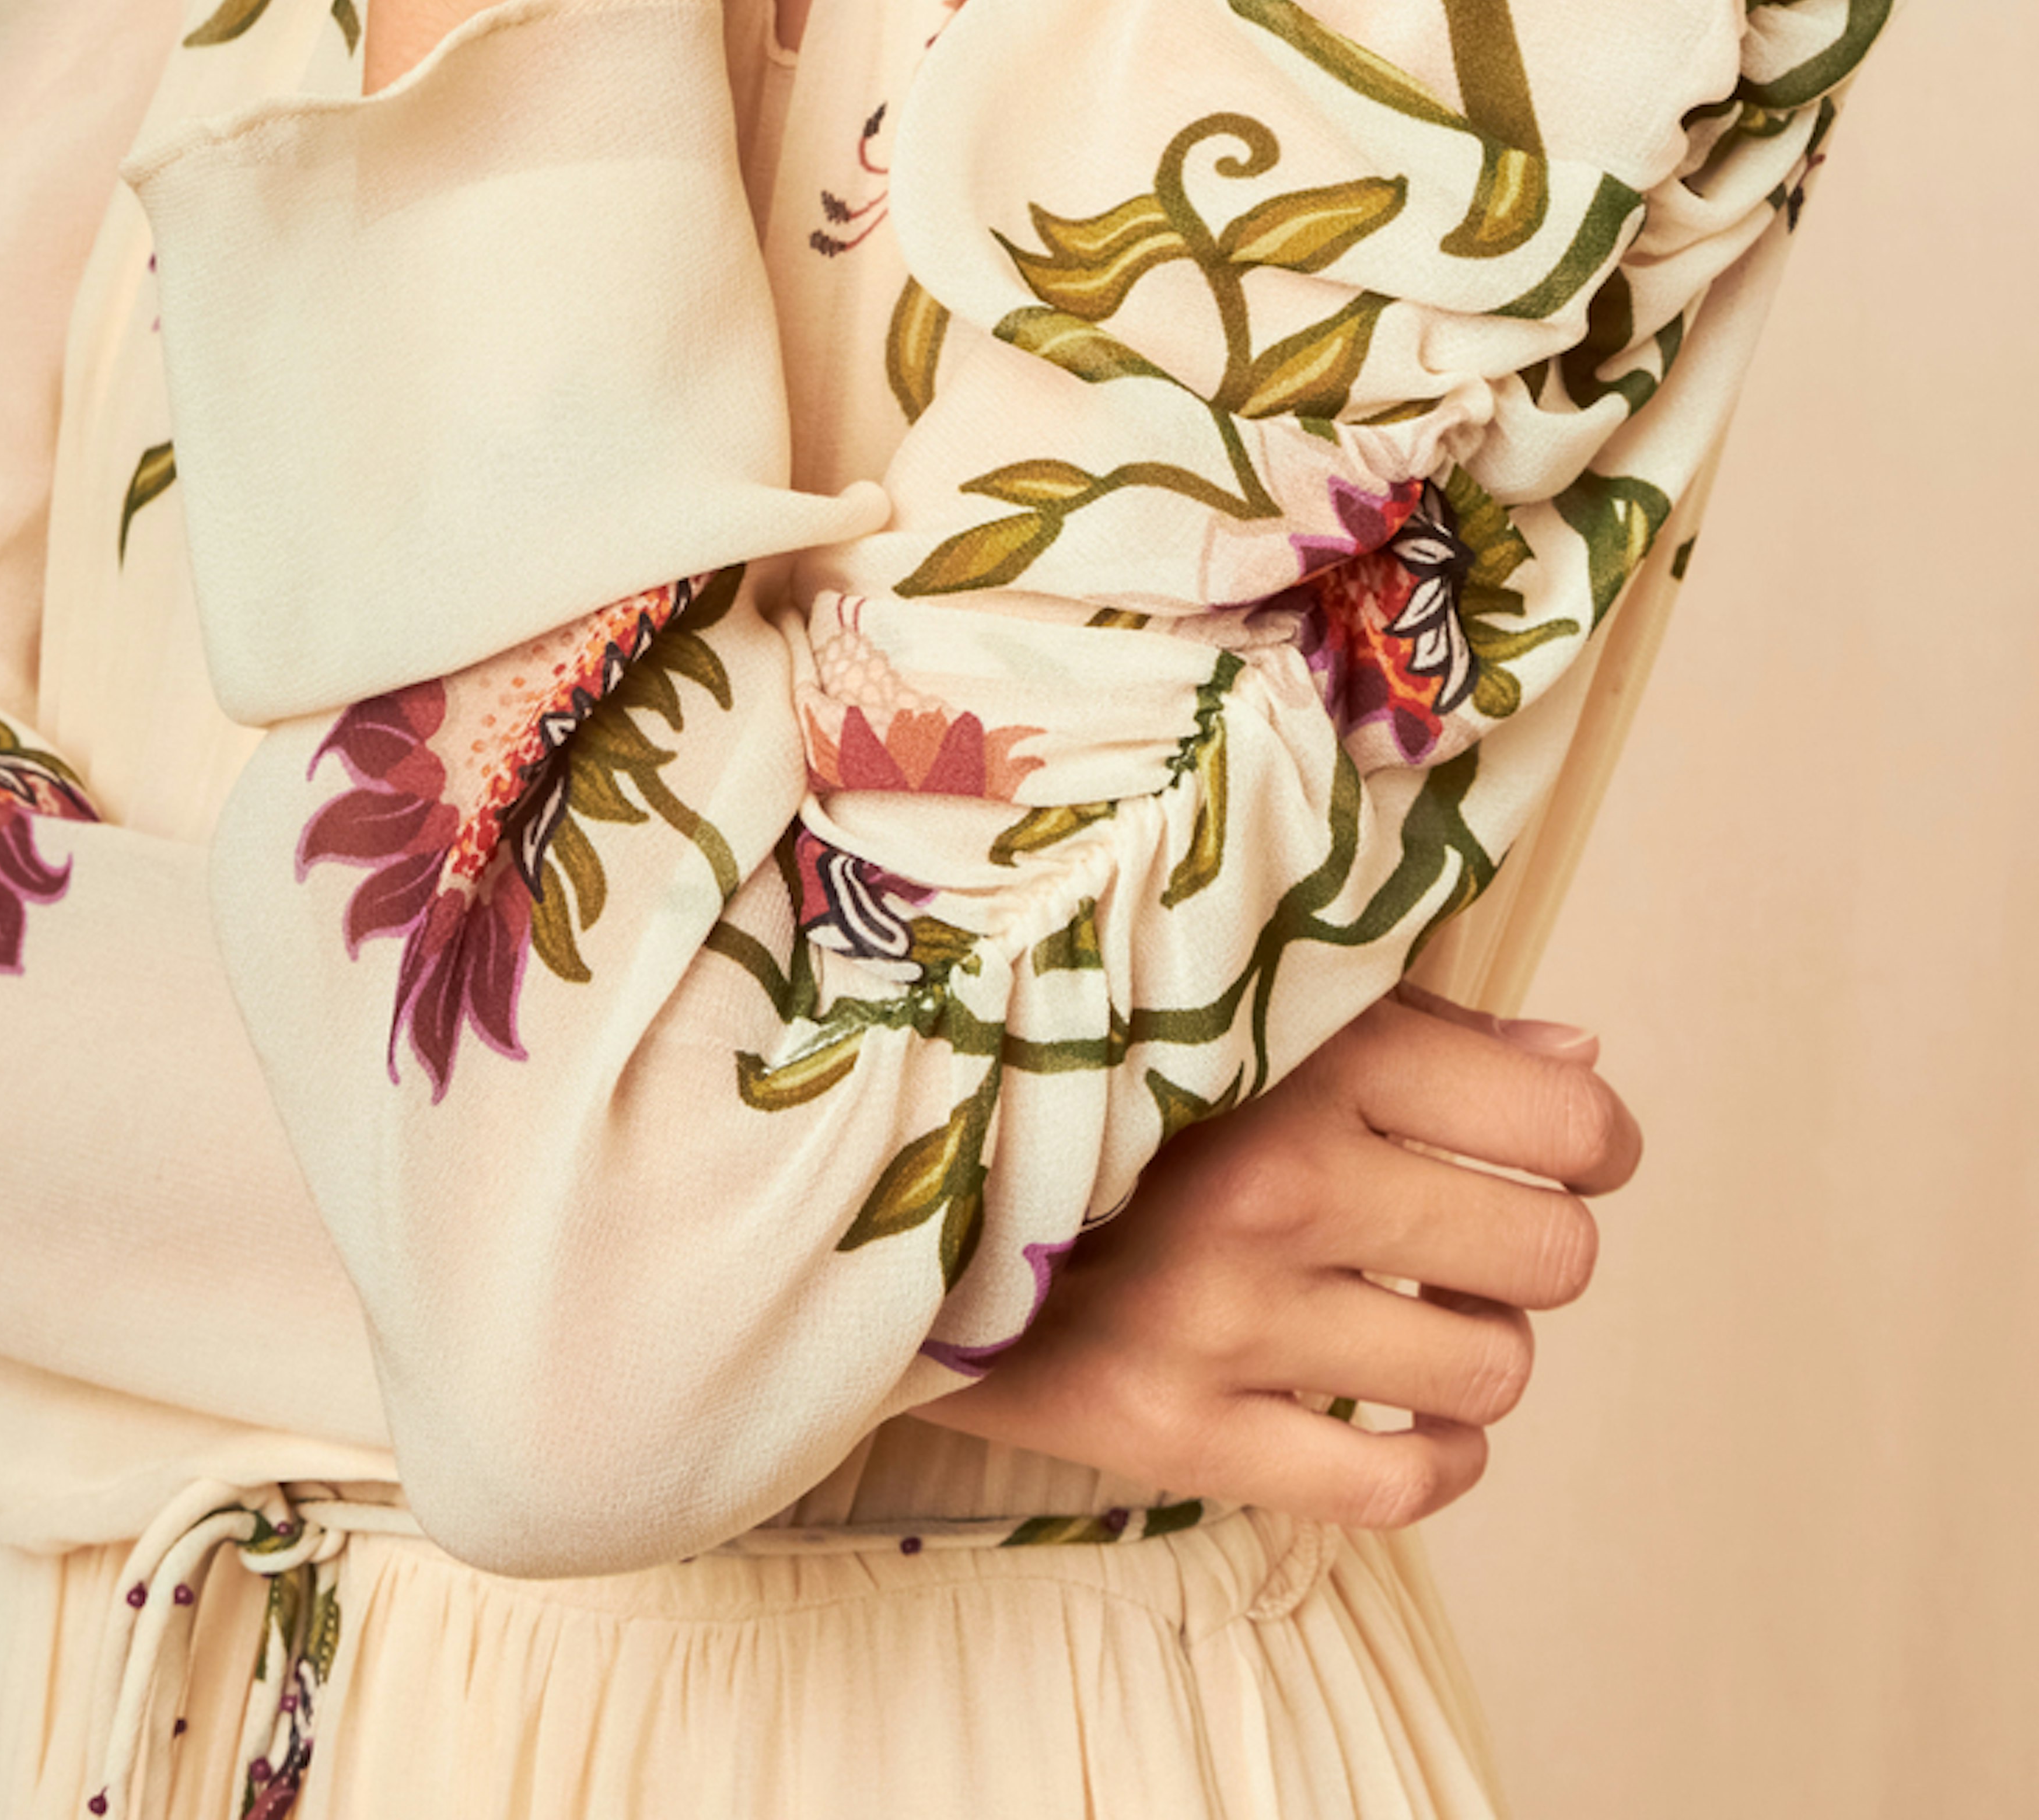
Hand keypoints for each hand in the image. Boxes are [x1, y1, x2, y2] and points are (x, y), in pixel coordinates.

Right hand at [910, 984, 1642, 1528]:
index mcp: (1307, 1053)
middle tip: (1474, 1223)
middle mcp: (1279, 1185)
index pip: (1569, 1120)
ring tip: (1418, 1306)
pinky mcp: (1175, 1431)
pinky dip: (1435, 1457)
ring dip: (1477, 1344)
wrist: (889, 1163)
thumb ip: (1418, 1022)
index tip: (1561, 1142)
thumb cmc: (1098, 1057)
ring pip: (1490, 1372)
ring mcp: (1226, 1320)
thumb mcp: (1248, 992)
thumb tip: (1581, 1058)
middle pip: (1549, 1254)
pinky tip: (1402, 1411)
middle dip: (1533, 1241)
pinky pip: (1398, 1490)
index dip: (1593, 1138)